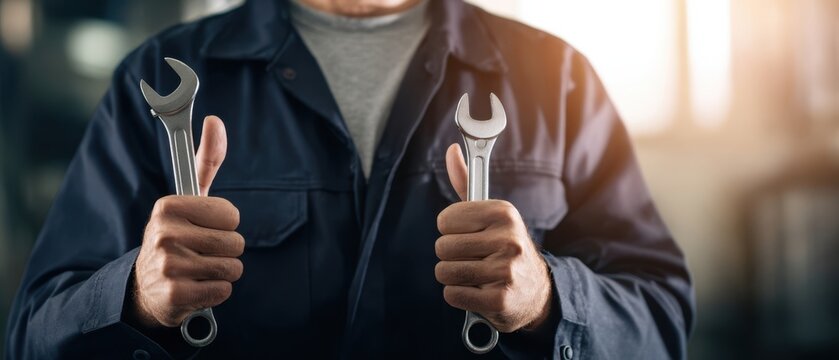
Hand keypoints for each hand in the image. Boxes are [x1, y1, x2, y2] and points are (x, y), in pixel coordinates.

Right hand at [132, 116, 244, 327]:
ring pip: (233, 267)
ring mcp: (168, 266)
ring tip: (199, 268)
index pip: (231, 215)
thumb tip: (215, 120)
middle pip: (236, 243)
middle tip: (202, 251)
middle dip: (227, 250)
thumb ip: (206, 160)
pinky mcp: (175, 295)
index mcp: (168, 207)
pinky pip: (224, 289)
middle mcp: (163, 234)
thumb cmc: (177, 236)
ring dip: (223, 271)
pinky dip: (217, 290)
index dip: (225, 223)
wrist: (146, 288)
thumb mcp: (189, 199)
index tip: (205, 226)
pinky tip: (195, 286)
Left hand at [434, 144, 552, 332]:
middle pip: (442, 247)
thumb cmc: (506, 248)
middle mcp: (508, 239)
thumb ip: (466, 183)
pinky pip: (452, 294)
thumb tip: (451, 150)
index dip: (450, 230)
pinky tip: (479, 290)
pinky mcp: (499, 299)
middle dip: (451, 256)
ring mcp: (505, 271)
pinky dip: (459, 295)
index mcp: (503, 213)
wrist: (537, 292)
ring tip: (475, 274)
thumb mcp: (492, 214)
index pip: (444, 220)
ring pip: (444, 271)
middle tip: (473, 258)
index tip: (469, 234)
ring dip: (453, 276)